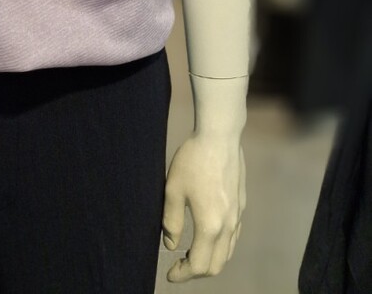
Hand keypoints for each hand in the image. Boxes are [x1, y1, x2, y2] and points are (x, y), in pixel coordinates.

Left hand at [161, 133, 245, 280]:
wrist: (219, 137)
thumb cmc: (192, 161)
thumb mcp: (173, 189)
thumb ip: (171, 221)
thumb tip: (170, 244)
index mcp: (210, 226)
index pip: (198, 265)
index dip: (183, 274)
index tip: (170, 273)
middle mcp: (228, 227)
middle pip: (216, 265)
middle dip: (196, 272)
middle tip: (179, 265)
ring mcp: (238, 217)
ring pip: (227, 253)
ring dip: (210, 260)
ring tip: (191, 253)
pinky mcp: (242, 206)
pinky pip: (233, 238)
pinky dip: (220, 247)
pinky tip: (207, 236)